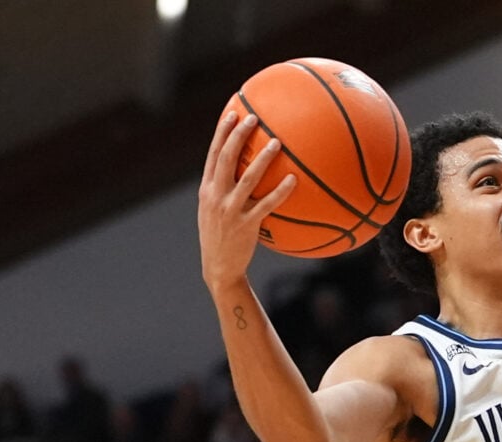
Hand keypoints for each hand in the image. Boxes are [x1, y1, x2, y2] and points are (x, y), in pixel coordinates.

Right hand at [198, 109, 298, 289]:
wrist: (218, 268)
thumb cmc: (220, 237)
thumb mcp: (213, 211)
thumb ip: (222, 189)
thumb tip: (240, 170)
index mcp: (207, 189)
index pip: (213, 154)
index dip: (222, 132)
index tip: (233, 113)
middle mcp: (216, 196)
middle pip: (226, 158)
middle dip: (239, 135)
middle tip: (254, 119)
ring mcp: (230, 210)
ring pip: (247, 178)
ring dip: (263, 159)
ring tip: (277, 142)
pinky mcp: (246, 225)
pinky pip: (267, 204)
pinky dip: (280, 191)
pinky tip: (294, 180)